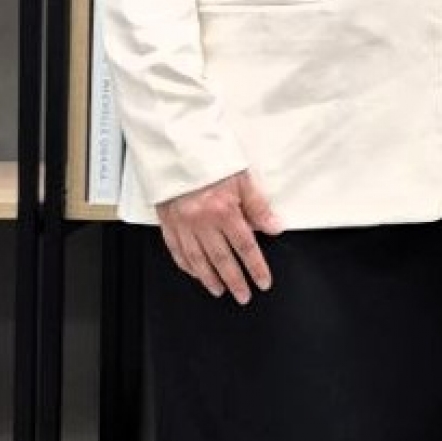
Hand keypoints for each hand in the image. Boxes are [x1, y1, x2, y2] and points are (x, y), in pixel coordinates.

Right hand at [156, 168, 281, 301]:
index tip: (263, 282)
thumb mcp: (242, 177)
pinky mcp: (167, 220)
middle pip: (221, 259)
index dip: (256, 267)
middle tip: (243, 295)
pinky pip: (176, 249)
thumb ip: (258, 206)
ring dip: (210, 278)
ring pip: (197, 259)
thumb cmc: (209, 157)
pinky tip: (194, 272)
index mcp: (223, 210)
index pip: (245, 247)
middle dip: (234, 281)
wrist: (177, 145)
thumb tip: (274, 227)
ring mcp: (182, 223)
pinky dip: (185, 264)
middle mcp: (201, 220)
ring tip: (219, 290)